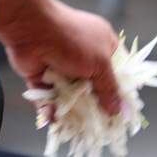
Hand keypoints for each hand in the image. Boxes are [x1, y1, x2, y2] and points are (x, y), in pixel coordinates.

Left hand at [0, 0, 120, 114]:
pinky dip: (50, 107)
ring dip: (74, 110)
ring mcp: (61, 65)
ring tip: (81, 128)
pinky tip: (55, 118)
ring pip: (71, 94)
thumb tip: (116, 109)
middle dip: (98, 105)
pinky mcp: (41, 74)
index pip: (119, 68)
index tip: (127, 108)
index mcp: (102, 43)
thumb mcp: (100, 63)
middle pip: (95, 85)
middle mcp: (82, 55)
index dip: (124, 88)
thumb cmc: (69, 38)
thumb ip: (109, 88)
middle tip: (105, 125)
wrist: (29, 29)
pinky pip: (48, 95)